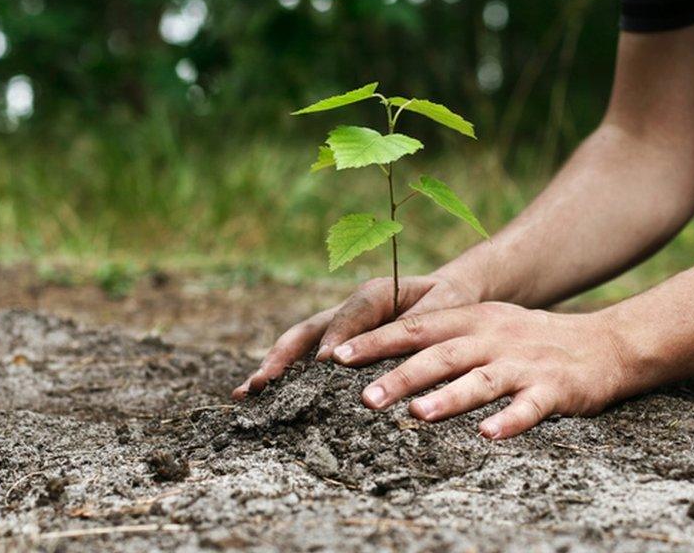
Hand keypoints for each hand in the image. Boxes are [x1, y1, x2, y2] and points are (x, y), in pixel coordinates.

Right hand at [232, 272, 482, 399]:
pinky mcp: (337, 344)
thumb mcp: (443, 308)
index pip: (350, 315)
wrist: (448, 295)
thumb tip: (392, 348)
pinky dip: (284, 377)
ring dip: (273, 368)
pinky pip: (306, 359)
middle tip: (261, 383)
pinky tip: (262, 399)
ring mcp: (338, 328)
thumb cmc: (448, 303)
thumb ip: (417, 324)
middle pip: (307, 331)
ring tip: (245, 393)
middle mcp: (348, 310)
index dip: (336, 338)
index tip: (324, 364)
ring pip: (299, 345)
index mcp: (375, 294)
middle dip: (282, 357)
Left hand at [329, 302, 627, 438]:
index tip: (338, 356)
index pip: (416, 328)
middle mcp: (494, 337)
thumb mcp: (486, 325)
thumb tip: (382, 355)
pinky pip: (529, 407)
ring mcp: (524, 363)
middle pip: (441, 355)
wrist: (605, 343)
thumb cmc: (530, 340)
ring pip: (481, 380)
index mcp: (472, 320)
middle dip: (401, 375)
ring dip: (448, 397)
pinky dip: (509, 420)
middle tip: (364, 397)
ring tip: (417, 415)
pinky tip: (488, 435)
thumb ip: (441, 336)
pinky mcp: (554, 389)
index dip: (376, 341)